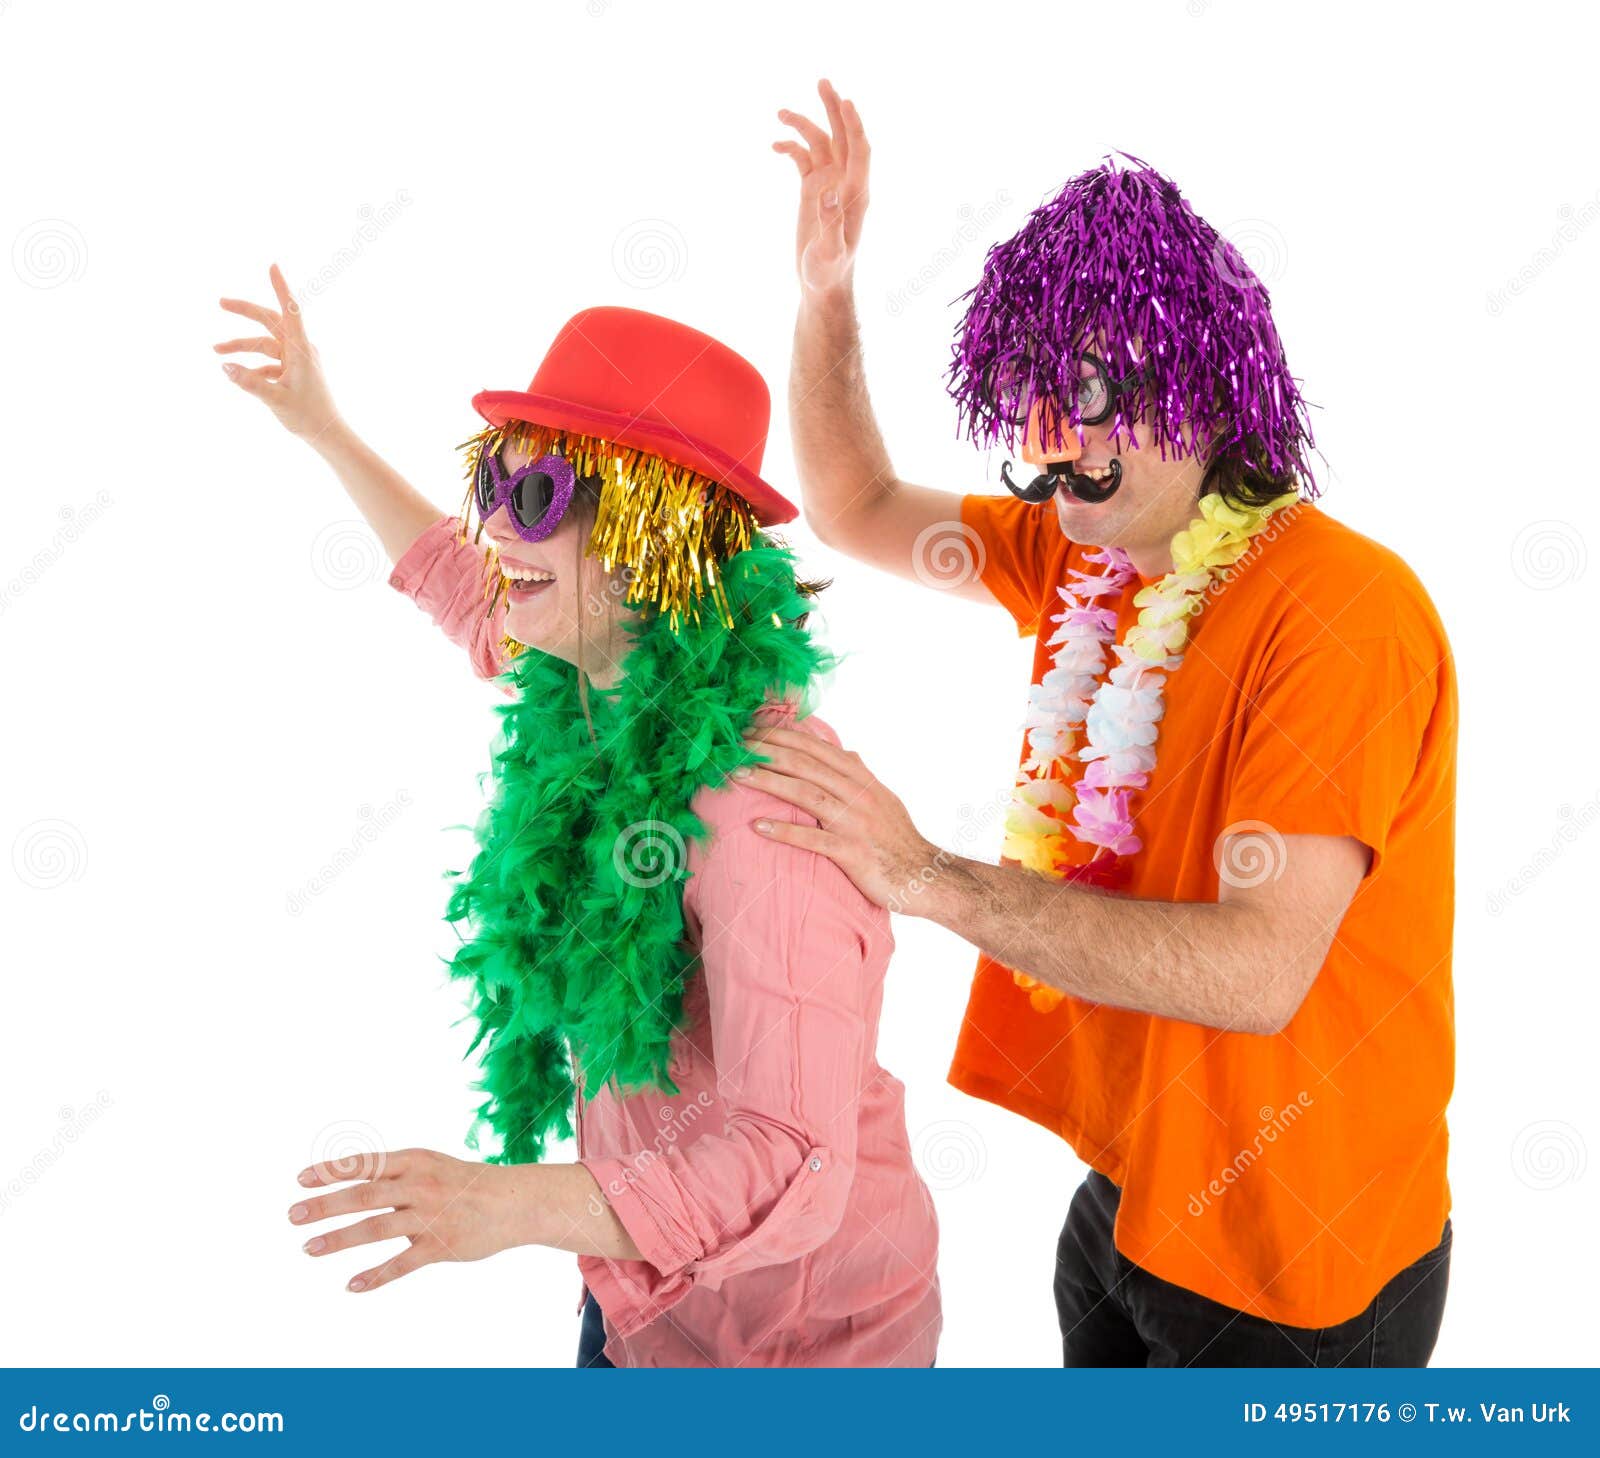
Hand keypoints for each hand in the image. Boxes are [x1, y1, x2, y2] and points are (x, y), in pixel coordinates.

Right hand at [216, 263, 342, 441]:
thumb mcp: (275, 400)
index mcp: (300, 350)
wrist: (327, 434)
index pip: (290, 311)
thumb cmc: (308, 416)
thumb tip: (224, 366)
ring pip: (264, 344)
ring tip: (216, 351)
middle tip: (220, 302)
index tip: (273, 265)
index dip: (280, 287)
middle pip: (270, 321)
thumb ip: (249, 382)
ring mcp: (296, 360)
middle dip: (245, 311)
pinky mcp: (292, 372)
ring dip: (241, 346)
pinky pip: (268, 362)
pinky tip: (236, 375)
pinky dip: (252, 366)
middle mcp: (300, 350)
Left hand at [288, 1147, 530, 1292]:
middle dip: (325, 1204)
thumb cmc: (465, 1184)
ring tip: (308, 1248)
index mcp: (415, 1161)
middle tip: (293, 1215)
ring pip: (377, 1227)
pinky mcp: (441, 1245)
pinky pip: (402, 1263)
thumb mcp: (430, 1166)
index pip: (365, 1164)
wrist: (514, 1201)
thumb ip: (393, 1176)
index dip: (332, 1171)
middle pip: (364, 1194)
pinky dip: (375, 1276)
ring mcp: (431, 1216)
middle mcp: (420, 1185)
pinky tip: (352, 1286)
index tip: (300, 1180)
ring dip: (339, 1239)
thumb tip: (350, 1183)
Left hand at [740, 726, 935, 911]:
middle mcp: (858, 794)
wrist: (926, 875)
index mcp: (862, 779)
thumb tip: (848, 753)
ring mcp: (856, 823)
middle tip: (734, 745)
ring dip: (770, 782)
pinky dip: (785, 832)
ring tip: (738, 775)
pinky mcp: (853, 853)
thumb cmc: (899, 840)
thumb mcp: (883, 799)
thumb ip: (861, 776)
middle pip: (806, 764)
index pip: (816, 748)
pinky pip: (814, 839)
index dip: (783, 736)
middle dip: (768, 751)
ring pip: (807, 794)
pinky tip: (758, 827)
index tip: (753, 729)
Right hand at [773, 79, 870, 297]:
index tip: (845, 102)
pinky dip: (790, 148)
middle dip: (833, 109)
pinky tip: (774, 146)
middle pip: (842, 137)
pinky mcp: (812, 190)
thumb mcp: (830, 252)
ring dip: (803, 126)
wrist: (821, 284)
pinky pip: (803, 160)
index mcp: (856, 194)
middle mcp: (845, 183)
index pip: (859, 151)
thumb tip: (829, 192)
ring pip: (818, 144)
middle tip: (822, 81)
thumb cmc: (829, 272)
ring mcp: (827, 184)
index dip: (854, 126)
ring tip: (780, 114)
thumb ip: (831, 222)